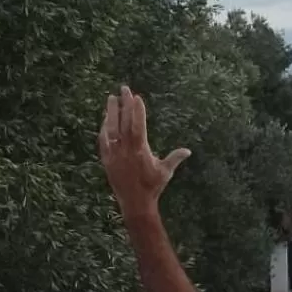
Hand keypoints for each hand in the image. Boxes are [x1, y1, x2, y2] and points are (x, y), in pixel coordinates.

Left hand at [97, 85, 189, 215]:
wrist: (135, 203)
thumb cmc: (153, 187)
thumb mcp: (165, 172)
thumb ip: (175, 158)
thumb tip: (188, 151)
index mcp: (140, 150)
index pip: (137, 126)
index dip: (137, 111)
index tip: (137, 97)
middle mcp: (125, 150)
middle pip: (123, 122)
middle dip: (124, 104)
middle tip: (124, 88)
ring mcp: (114, 154)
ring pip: (110, 129)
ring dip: (110, 112)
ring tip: (111, 98)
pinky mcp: (106, 160)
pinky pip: (103, 140)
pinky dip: (104, 128)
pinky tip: (105, 119)